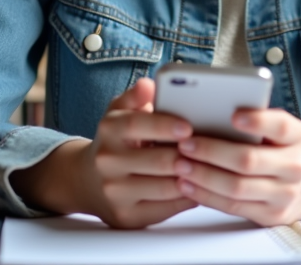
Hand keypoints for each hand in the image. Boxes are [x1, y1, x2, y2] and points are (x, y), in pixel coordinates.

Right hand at [10, 78, 197, 228]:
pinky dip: (187, 196)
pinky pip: (167, 208)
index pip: (137, 125)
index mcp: (109, 130)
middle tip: (212, 149)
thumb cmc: (115, 142)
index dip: (164, 125)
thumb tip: (149, 84)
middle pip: (157, 160)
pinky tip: (199, 185)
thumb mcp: (119, 113)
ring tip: (212, 167)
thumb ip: (135, 97)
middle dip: (188, 155)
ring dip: (192, 177)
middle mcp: (108, 162)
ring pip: (166, 187)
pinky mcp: (127, 216)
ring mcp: (116, 192)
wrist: (87, 181)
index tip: (189, 126)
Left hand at [171, 109, 300, 226]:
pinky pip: (233, 206)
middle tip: (185, 143)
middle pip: (249, 160)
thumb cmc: (283, 148)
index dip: (258, 120)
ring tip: (180, 164)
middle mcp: (295, 167)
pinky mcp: (271, 215)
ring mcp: (285, 194)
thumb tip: (209, 111)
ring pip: (237, 187)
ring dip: (203, 176)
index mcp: (297, 136)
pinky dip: (206, 195)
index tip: (233, 114)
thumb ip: (255, 122)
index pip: (281, 126)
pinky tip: (187, 185)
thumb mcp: (280, 130)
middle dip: (211, 152)